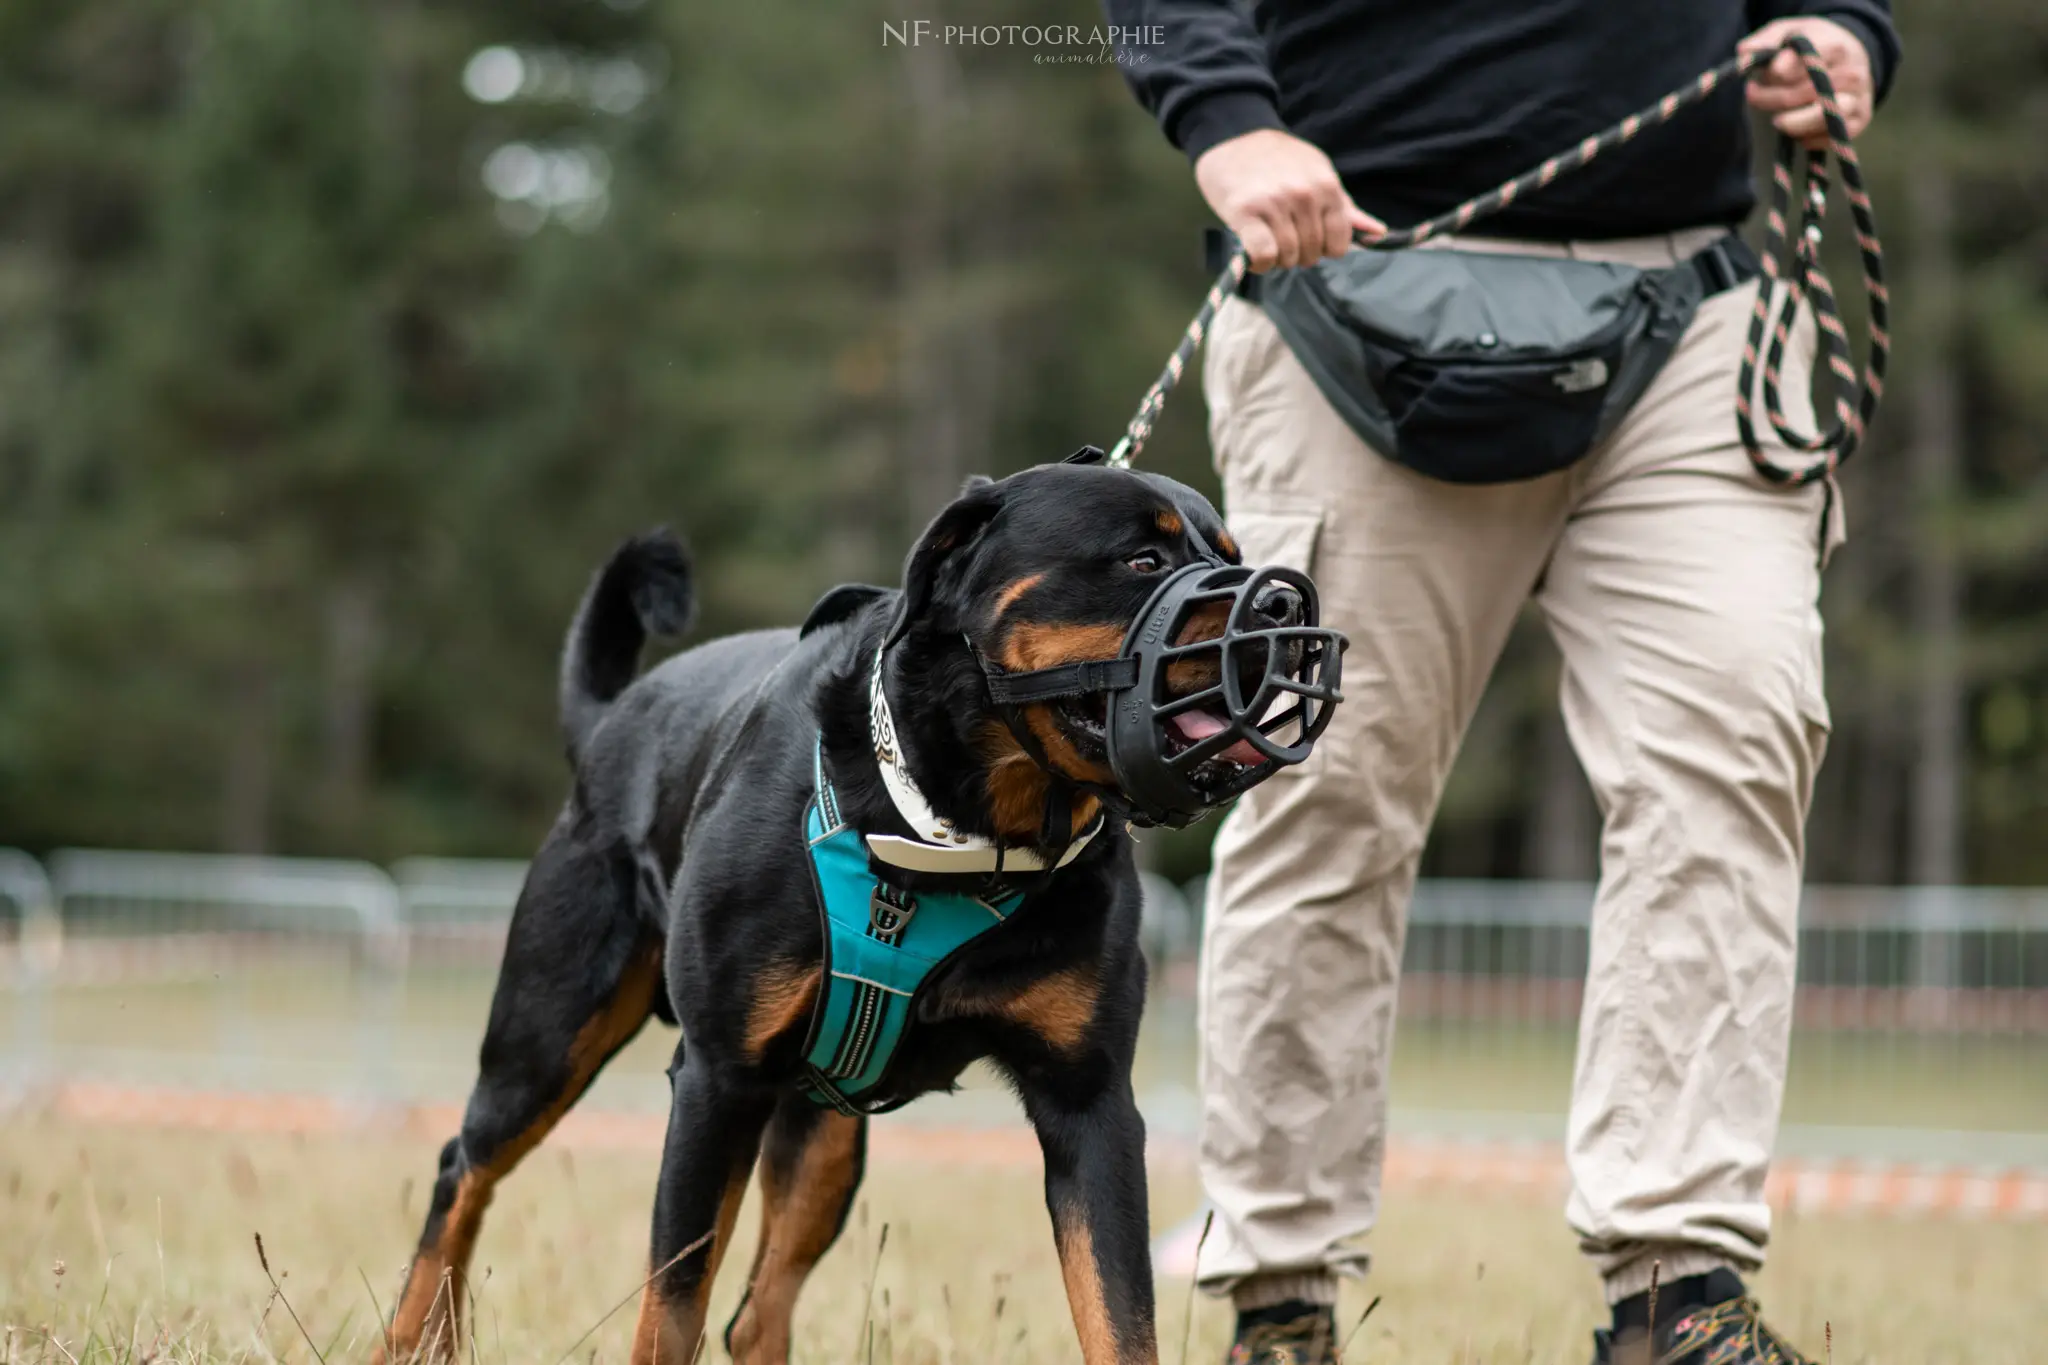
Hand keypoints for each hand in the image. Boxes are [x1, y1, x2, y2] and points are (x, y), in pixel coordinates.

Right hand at [1193, 129, 1385, 272]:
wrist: (1234, 137)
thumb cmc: (1280, 161)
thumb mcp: (1320, 175)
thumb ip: (1346, 208)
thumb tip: (1378, 234)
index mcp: (1327, 187)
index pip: (1339, 242)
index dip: (1324, 248)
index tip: (1309, 238)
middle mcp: (1304, 195)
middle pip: (1312, 253)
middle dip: (1298, 254)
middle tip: (1282, 236)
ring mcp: (1275, 203)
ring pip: (1287, 256)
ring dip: (1277, 259)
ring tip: (1267, 240)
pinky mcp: (1246, 212)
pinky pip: (1263, 254)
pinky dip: (1259, 263)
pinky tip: (1252, 254)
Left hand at [1739, 17, 1874, 149]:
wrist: (1846, 56)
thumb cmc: (1810, 46)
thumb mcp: (1789, 32)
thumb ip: (1766, 40)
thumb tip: (1743, 52)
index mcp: (1836, 48)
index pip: (1812, 60)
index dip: (1786, 68)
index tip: (1769, 72)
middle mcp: (1852, 73)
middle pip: (1810, 91)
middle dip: (1775, 97)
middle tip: (1752, 94)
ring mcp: (1858, 97)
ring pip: (1826, 117)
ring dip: (1794, 122)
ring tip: (1777, 120)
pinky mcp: (1859, 119)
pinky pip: (1834, 137)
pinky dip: (1810, 139)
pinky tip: (1795, 132)